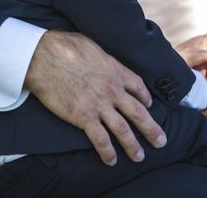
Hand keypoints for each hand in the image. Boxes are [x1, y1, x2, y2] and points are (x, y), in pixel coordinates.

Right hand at [24, 30, 166, 165]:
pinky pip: (100, 139)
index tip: (149, 105)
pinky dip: (107, 151)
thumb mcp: (94, 46)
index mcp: (117, 70)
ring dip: (133, 145)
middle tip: (161, 141)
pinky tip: (112, 160)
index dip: (146, 98)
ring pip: (123, 129)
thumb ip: (104, 58)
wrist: (45, 58)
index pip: (139, 87)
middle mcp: (113, 89)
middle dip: (152, 129)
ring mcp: (99, 105)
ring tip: (140, 157)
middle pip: (139, 112)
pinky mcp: (83, 117)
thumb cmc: (66, 47)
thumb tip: (102, 59)